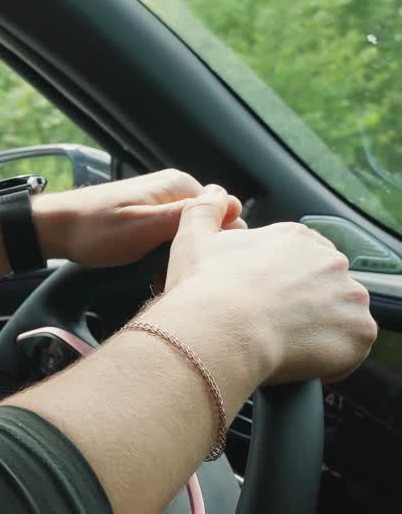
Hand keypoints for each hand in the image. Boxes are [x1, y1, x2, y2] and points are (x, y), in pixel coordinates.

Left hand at [34, 169, 244, 266]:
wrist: (55, 229)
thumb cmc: (94, 229)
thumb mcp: (145, 226)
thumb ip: (187, 215)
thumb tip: (230, 203)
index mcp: (179, 185)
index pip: (226, 213)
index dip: (219, 241)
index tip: (201, 262)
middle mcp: (173, 190)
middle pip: (208, 226)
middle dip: (199, 252)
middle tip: (178, 272)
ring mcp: (159, 204)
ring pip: (189, 237)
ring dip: (181, 258)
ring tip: (162, 276)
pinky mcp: (147, 219)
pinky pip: (170, 240)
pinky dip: (166, 257)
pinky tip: (153, 273)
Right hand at [163, 188, 376, 383]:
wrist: (221, 330)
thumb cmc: (205, 287)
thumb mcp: (193, 237)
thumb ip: (205, 210)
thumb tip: (216, 195)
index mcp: (296, 238)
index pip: (300, 258)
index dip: (279, 281)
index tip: (260, 297)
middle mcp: (331, 261)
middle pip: (323, 285)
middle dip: (302, 303)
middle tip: (268, 321)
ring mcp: (350, 296)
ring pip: (339, 315)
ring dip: (318, 328)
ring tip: (282, 342)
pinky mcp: (359, 332)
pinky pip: (351, 347)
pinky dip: (331, 355)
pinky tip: (297, 357)